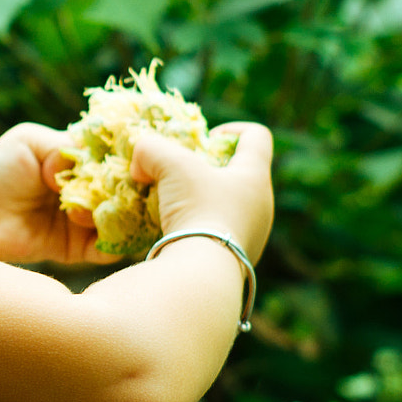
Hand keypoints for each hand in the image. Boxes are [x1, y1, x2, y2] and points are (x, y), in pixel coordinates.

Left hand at [0, 122, 123, 264]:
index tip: (137, 156)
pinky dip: (116, 242)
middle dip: (131, 187)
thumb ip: (61, 146)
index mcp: (86, 159)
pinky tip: (103, 229)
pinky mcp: (84, 248)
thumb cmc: (0, 170)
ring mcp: (92, 219)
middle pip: (131, 189)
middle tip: (120, 185)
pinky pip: (111, 249)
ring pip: (127, 218)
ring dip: (121, 213)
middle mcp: (95, 188)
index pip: (121, 156)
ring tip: (99, 206)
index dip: (131, 156)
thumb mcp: (28, 142)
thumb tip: (91, 163)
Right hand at [129, 121, 274, 260]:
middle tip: (177, 173)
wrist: (203, 271)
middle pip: (238, 172)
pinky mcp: (236, 259)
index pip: (256, 136)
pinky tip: (172, 230)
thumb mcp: (170, 166)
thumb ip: (151, 150)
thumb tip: (140, 159)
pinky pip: (217, 232)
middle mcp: (262, 204)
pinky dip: (196, 225)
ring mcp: (252, 234)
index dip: (231, 129)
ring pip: (226, 204)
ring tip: (168, 204)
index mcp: (255, 176)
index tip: (205, 138)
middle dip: (205, 168)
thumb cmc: (197, 208)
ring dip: (199, 199)